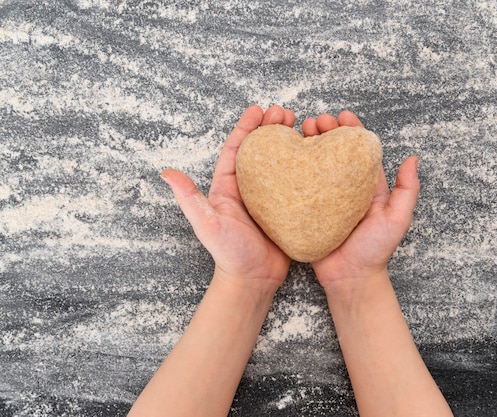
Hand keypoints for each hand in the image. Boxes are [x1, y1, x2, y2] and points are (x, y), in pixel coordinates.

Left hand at [161, 105, 294, 291]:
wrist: (253, 280)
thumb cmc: (229, 254)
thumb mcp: (207, 223)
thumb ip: (189, 198)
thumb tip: (166, 173)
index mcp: (229, 186)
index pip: (237, 149)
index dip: (246, 127)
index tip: (258, 109)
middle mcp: (249, 188)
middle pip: (261, 150)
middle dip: (272, 128)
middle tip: (287, 113)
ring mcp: (270, 198)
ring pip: (281, 163)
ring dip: (290, 143)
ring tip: (303, 127)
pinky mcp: (288, 209)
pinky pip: (297, 183)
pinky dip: (305, 167)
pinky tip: (315, 156)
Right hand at [302, 112, 420, 289]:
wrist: (350, 279)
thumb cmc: (376, 251)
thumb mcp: (398, 219)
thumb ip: (407, 191)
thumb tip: (413, 159)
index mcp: (365, 186)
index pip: (358, 151)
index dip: (351, 130)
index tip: (342, 116)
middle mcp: (344, 188)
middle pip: (333, 152)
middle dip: (325, 131)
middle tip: (315, 121)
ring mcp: (323, 198)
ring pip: (314, 164)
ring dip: (307, 144)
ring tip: (300, 131)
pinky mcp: (306, 211)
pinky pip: (297, 187)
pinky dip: (291, 170)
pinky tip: (285, 157)